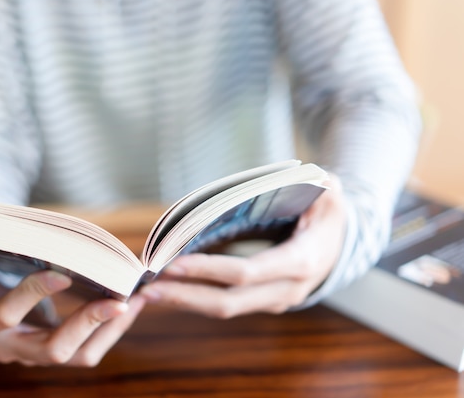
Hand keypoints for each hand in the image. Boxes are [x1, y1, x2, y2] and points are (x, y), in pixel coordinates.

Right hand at [0, 239, 145, 365]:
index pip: (5, 315)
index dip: (32, 296)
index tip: (61, 272)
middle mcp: (8, 344)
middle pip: (52, 350)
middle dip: (88, 324)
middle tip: (118, 299)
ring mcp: (33, 348)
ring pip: (78, 355)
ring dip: (109, 330)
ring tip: (135, 299)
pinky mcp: (53, 343)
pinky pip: (88, 347)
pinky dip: (111, 327)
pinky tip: (130, 302)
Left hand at [140, 175, 346, 317]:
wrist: (340, 245)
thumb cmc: (327, 214)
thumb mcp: (330, 194)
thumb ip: (322, 185)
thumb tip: (315, 177)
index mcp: (300, 262)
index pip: (246, 273)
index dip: (209, 271)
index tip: (173, 265)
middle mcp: (286, 289)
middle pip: (228, 302)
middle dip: (185, 297)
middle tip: (146, 290)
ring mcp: (273, 300)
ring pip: (224, 309)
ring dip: (185, 302)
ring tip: (148, 294)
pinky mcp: (262, 301)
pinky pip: (226, 304)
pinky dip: (196, 298)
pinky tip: (170, 289)